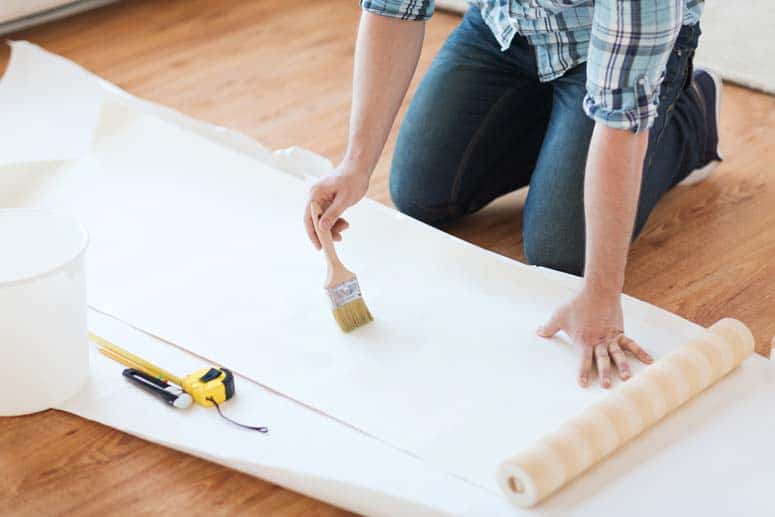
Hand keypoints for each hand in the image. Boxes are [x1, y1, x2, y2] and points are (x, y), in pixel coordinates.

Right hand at [304, 165, 369, 248]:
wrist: (359, 167)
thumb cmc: (352, 179)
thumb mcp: (344, 200)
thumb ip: (332, 214)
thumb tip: (322, 228)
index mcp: (315, 194)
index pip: (309, 218)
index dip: (313, 233)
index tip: (319, 246)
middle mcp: (315, 196)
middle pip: (315, 220)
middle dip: (326, 231)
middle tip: (338, 239)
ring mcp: (321, 198)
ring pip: (323, 219)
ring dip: (333, 226)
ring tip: (345, 227)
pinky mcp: (328, 200)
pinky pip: (328, 215)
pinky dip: (336, 221)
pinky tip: (344, 223)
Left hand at [537, 289, 652, 387]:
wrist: (598, 290)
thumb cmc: (577, 304)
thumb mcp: (558, 316)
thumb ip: (548, 327)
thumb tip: (538, 332)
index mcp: (584, 341)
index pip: (583, 360)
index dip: (582, 372)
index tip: (583, 384)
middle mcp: (599, 341)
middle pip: (602, 360)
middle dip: (604, 373)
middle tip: (607, 386)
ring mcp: (611, 337)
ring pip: (618, 354)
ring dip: (622, 366)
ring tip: (627, 378)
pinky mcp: (620, 332)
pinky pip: (631, 344)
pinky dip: (641, 352)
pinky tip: (650, 361)